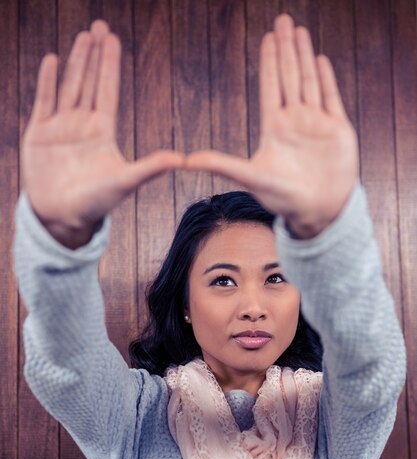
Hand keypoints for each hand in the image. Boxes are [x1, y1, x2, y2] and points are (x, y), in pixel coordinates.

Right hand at [22, 20, 183, 244]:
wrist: (61, 218)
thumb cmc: (95, 204)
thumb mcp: (125, 182)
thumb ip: (150, 168)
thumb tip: (182, 160)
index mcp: (103, 132)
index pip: (107, 91)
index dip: (109, 65)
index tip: (112, 39)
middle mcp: (82, 125)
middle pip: (88, 82)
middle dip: (93, 55)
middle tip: (99, 26)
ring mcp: (60, 127)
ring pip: (68, 86)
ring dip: (74, 62)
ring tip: (82, 36)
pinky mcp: (38, 133)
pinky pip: (42, 101)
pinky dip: (46, 81)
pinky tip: (51, 59)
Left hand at [185, 14, 358, 237]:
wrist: (319, 212)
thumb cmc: (283, 200)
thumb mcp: (250, 178)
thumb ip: (221, 165)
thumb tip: (187, 161)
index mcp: (275, 129)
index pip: (271, 86)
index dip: (269, 61)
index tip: (267, 37)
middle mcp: (295, 122)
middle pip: (289, 77)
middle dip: (286, 49)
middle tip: (282, 20)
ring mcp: (317, 124)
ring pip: (309, 81)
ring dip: (304, 56)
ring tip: (300, 32)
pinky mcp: (338, 130)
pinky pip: (332, 98)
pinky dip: (326, 78)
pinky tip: (320, 60)